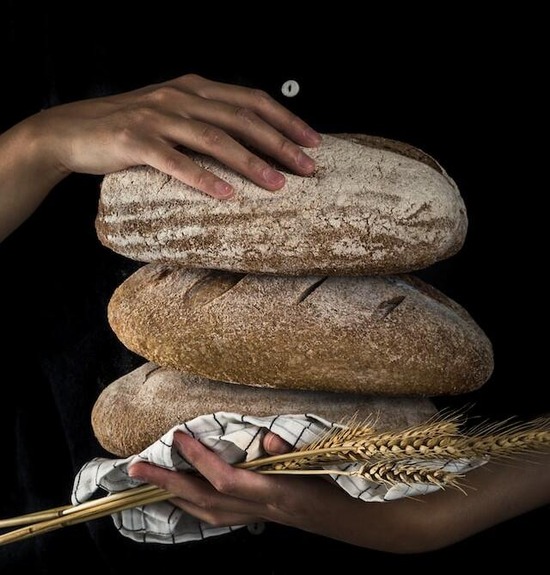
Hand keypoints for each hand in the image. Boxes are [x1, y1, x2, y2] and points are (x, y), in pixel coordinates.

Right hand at [29, 73, 321, 198]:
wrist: (72, 130)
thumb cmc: (130, 127)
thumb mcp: (172, 113)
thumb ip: (205, 119)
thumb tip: (248, 143)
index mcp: (194, 87)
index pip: (251, 100)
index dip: (285, 120)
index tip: (313, 142)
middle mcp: (180, 96)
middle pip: (240, 118)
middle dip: (279, 143)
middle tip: (307, 168)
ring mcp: (157, 116)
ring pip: (213, 138)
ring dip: (249, 163)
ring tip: (277, 186)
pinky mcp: (134, 140)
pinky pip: (174, 161)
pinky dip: (202, 178)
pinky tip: (226, 194)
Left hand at [128, 431, 345, 530]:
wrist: (339, 516)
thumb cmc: (328, 482)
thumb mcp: (314, 461)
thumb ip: (288, 449)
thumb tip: (264, 437)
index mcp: (271, 491)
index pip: (224, 477)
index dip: (198, 458)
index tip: (178, 436)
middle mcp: (255, 508)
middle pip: (202, 499)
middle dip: (166, 483)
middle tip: (135, 468)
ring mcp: (251, 516)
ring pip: (202, 513)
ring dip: (172, 497)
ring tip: (148, 483)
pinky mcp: (250, 518)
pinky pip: (211, 517)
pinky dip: (189, 507)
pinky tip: (178, 498)